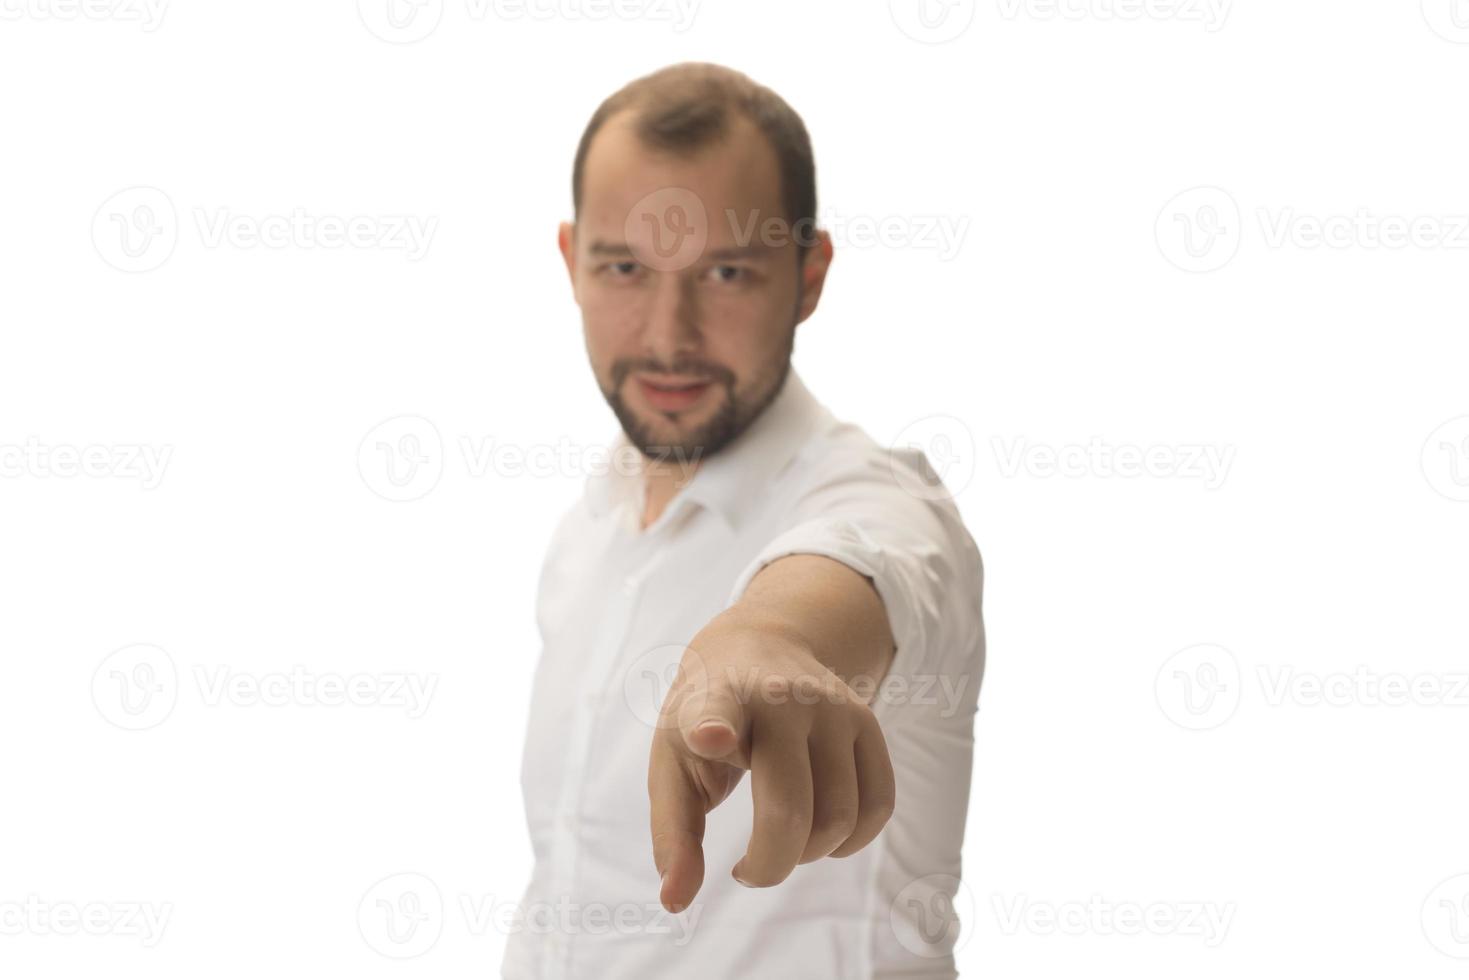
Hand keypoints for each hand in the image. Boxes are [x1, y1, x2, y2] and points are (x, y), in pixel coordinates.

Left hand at [647, 616, 895, 912]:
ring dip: (810, 854)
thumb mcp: (672, 763)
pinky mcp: (867, 722)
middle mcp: (779, 698)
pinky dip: (853, 841)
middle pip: (789, 809)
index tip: (710, 738)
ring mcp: (832, 707)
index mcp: (715, 701)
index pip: (715, 713)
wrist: (759, 645)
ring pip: (840, 817)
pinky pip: (878, 805)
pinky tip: (821, 834)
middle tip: (746, 871)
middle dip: (770, 865)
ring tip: (781, 842)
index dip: (713, 728)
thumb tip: (677, 903)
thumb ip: (673, 834)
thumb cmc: (703, 721)